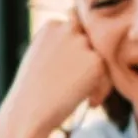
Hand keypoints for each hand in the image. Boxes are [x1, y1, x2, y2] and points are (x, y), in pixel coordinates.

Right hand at [1, 14, 111, 137]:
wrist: (29, 112)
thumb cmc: (32, 91)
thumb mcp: (42, 58)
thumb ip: (61, 47)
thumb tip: (85, 47)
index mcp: (52, 25)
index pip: (76, 30)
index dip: (76, 51)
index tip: (70, 71)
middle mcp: (68, 28)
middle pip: (91, 41)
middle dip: (89, 60)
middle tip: (80, 84)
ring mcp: (83, 43)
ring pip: (100, 57)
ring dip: (98, 75)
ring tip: (85, 96)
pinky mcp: (96, 60)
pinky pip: (108, 73)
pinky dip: (103, 90)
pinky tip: (90, 102)